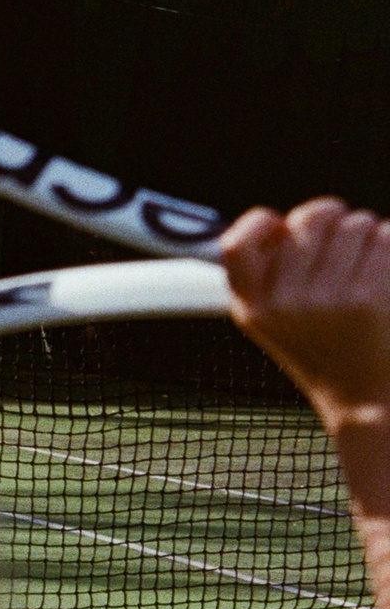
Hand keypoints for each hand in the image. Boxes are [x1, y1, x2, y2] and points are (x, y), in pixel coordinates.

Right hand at [221, 199, 389, 441]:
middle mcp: (282, 303)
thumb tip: (279, 222)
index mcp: (252, 306)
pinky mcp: (366, 296)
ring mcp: (324, 299)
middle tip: (338, 233)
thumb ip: (266, 273)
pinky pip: (385, 236)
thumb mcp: (271, 319)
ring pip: (354, 223)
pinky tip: (384, 271)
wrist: (361, 393)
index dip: (258, 223)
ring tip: (363, 264)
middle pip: (307, 217)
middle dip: (330, 216)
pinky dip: (388, 244)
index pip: (235, 245)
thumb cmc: (320, 346)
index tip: (279, 226)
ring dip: (365, 233)